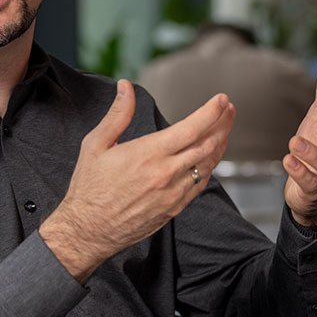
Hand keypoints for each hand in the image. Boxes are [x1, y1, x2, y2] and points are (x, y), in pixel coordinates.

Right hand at [40, 80, 234, 282]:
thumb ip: (117, 114)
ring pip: (208, 164)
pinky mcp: (175, 208)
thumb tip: (125, 86)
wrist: (88, 230)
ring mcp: (173, 193)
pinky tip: (210, 156)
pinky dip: (210, 166)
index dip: (211, 112)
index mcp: (148, 154)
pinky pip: (200, 184)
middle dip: (222, 123)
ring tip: (223, 128)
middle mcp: (166, 173)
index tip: (220, 99)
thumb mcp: (95, 144)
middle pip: (207, 144)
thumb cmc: (89, 188)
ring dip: (220, 143)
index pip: (191, 128)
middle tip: (228, 108)